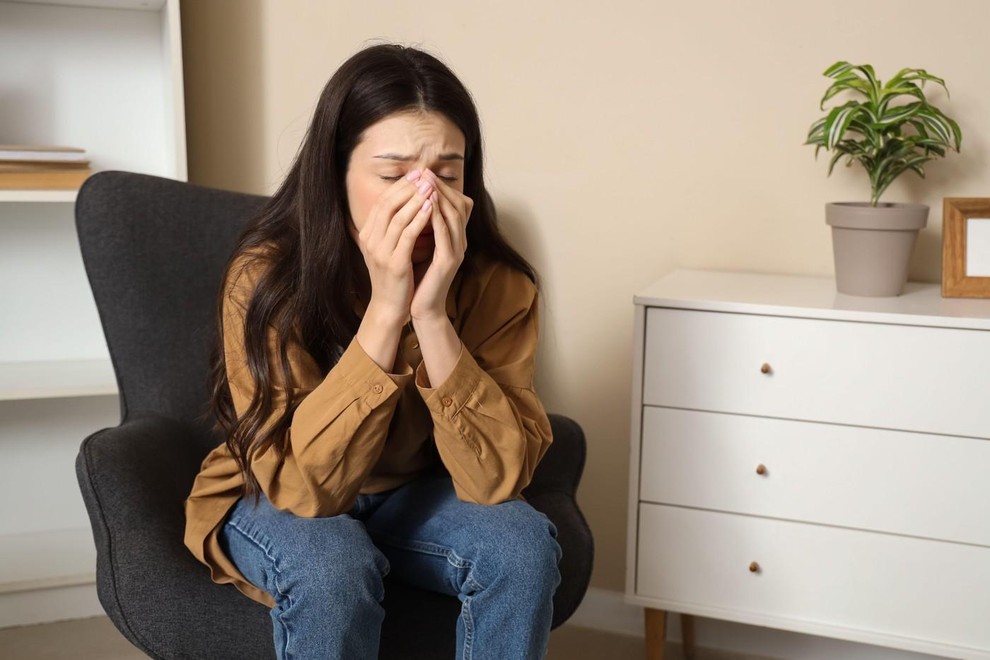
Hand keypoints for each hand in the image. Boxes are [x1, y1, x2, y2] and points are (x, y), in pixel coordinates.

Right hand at [355, 171, 435, 325]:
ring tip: (431, 186)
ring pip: (397, 217)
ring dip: (415, 199)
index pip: (382, 202)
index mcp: (367, 235)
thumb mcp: (387, 249)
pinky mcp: (394, 263)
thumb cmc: (394, 277)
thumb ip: (390, 228)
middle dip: (407, 187)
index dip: (399, 186)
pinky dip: (419, 219)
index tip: (416, 174)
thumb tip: (401, 205)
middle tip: (424, 174)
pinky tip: (431, 208)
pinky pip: (407, 235)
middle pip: (387, 205)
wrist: (390, 307)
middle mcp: (370, 241)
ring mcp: (380, 252)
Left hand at [410, 170, 473, 321]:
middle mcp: (459, 242)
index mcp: (454, 238)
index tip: (424, 173)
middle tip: (426, 172)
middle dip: (441, 187)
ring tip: (426, 183)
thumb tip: (412, 204)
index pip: (455, 204)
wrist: (422, 307)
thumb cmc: (419, 278)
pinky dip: (437, 220)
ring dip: (440, 199)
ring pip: (454, 218)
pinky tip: (426, 208)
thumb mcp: (421, 247)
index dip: (442, 187)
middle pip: (458, 206)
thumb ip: (422, 228)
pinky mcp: (449, 263)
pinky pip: (445, 236)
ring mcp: (457, 252)